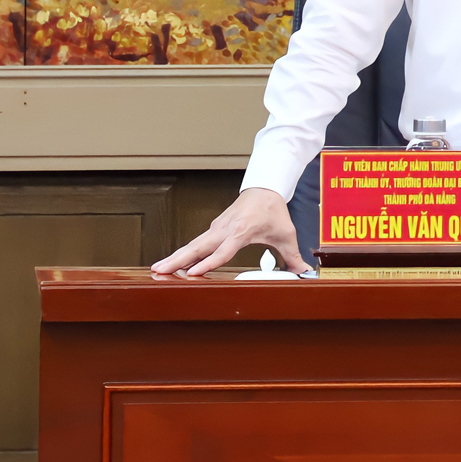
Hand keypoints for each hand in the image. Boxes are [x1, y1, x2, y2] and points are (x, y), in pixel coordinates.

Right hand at [151, 187, 305, 276]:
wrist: (264, 189)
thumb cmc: (273, 210)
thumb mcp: (286, 233)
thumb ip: (292, 255)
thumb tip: (303, 271)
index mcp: (241, 231)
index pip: (223, 251)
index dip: (208, 263)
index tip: (192, 273)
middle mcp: (224, 230)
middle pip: (198, 247)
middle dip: (178, 260)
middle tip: (159, 272)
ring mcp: (216, 228)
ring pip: (193, 245)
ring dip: (175, 257)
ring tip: (157, 270)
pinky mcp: (213, 229)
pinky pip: (196, 243)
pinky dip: (183, 253)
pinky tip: (172, 264)